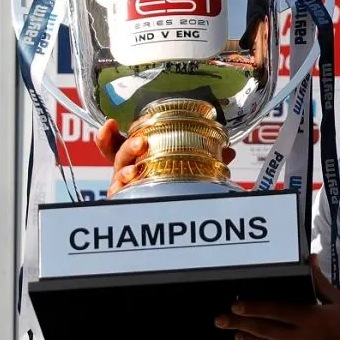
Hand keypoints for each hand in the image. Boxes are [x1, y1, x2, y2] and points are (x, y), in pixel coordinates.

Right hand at [96, 118, 235, 196]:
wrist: (174, 216)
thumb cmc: (174, 183)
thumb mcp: (189, 166)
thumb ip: (204, 158)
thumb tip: (229, 152)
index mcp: (138, 157)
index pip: (120, 142)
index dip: (110, 133)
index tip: (111, 122)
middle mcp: (129, 170)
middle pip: (120, 156)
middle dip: (127, 147)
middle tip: (141, 143)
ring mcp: (127, 186)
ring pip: (119, 174)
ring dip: (125, 170)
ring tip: (134, 170)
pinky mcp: (129, 201)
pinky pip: (119, 196)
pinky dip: (119, 191)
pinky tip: (123, 187)